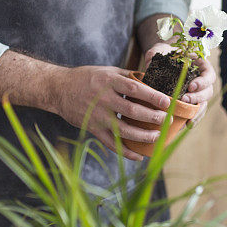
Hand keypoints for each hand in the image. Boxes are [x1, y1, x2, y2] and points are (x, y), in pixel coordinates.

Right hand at [50, 65, 170, 160]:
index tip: (167, 102)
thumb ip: (129, 76)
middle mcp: (103, 99)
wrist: (59, 89)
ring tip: (157, 136)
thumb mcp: (107, 71)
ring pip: (123, 130)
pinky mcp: (92, 129)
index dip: (152, 96)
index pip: (134, 89)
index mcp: (109, 82)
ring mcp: (97, 116)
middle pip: (132, 111)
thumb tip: (152, 80)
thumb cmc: (87, 78)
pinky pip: (111, 143)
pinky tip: (139, 155)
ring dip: (143, 135)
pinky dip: (126, 151)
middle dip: (152, 117)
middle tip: (167, 120)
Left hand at [143, 45, 215, 125]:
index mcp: (201, 66)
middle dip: (197, 98)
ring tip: (187, 119)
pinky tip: (185, 125)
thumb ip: (155, 53)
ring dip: (196, 112)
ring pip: (203, 105)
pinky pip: (195, 113)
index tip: (191, 86)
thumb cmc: (165, 53)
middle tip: (184, 100)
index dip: (203, 82)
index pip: (209, 74)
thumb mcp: (160, 49)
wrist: (163, 61)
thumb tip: (149, 64)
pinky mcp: (190, 103)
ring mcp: (197, 93)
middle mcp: (202, 81)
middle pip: (208, 92)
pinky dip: (192, 119)